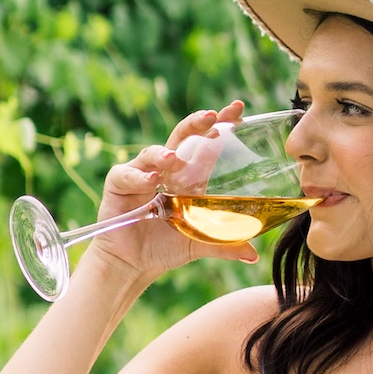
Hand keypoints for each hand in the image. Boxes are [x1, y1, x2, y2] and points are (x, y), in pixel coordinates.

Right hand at [85, 100, 257, 288]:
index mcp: (187, 176)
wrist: (133, 263)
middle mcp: (166, 168)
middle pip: (182, 136)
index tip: (239, 110)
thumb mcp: (199, 242)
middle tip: (212, 116)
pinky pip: (128, 176)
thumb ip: (225, 243)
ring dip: (164, 153)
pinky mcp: (119, 184)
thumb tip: (253, 254)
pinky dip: (139, 177)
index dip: (221, 125)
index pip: (206, 143)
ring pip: (153, 152)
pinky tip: (151, 179)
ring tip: (174, 158)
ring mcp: (142, 172)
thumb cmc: (165, 247)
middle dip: (197, 123)